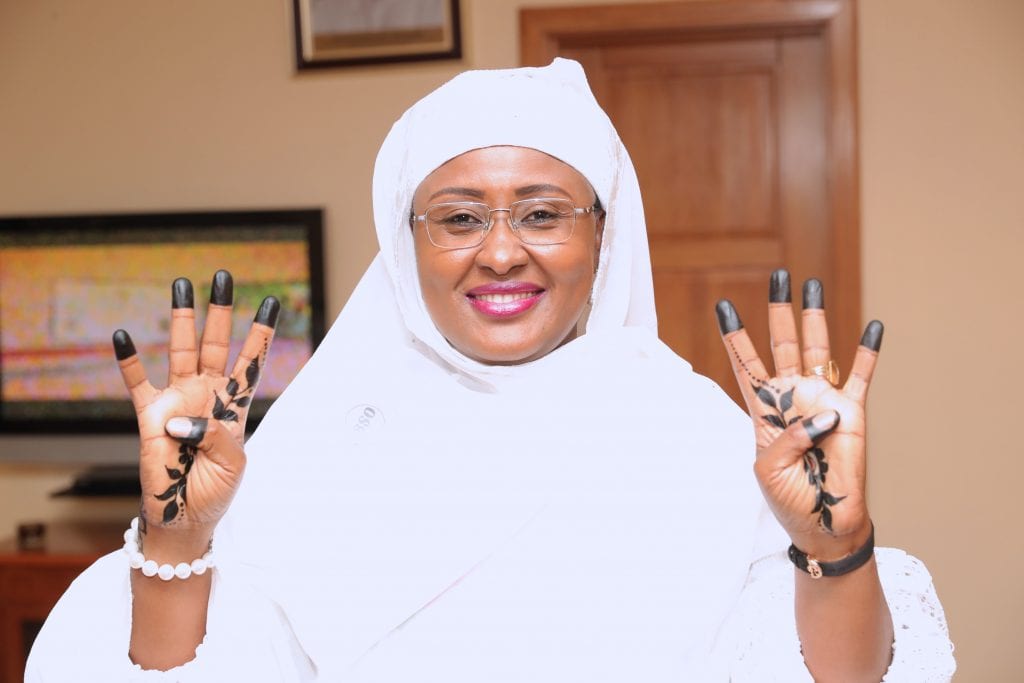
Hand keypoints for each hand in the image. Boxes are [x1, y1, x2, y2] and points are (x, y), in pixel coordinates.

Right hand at [113, 271, 278, 554]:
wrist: (185, 516)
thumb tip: (181, 419)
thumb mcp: (232, 463)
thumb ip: (215, 436)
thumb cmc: (215, 489)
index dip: (261, 333)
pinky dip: (128, 360)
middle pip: (216, 343)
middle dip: (219, 311)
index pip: (251, 361)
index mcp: (234, 403)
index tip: (273, 302)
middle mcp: (206, 393)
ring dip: (182, 319)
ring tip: (182, 286)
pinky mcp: (149, 416)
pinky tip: (122, 335)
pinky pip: (137, 383)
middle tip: (223, 276)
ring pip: (180, 350)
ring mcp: (177, 400)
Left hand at [715, 269, 881, 557]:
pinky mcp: (852, 413)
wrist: (823, 523)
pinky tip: (872, 327)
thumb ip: (786, 436)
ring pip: (817, 349)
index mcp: (764, 409)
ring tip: (811, 285)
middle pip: (782, 343)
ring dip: (815, 318)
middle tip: (777, 276)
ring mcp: (822, 401)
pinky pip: (860, 377)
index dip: (735, 336)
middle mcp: (792, 396)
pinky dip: (867, 353)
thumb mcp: (768, 467)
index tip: (723, 305)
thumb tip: (820, 413)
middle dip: (779, 310)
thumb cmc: (789, 498)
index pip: (745, 364)